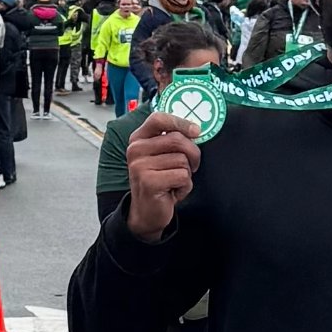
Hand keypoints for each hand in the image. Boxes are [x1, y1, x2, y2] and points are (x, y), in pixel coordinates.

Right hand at [124, 110, 200, 240]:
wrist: (146, 212)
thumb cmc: (159, 181)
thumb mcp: (162, 156)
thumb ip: (172, 140)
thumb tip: (196, 129)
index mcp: (138, 139)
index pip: (159, 119)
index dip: (180, 122)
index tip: (196, 131)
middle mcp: (135, 149)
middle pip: (177, 140)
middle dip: (192, 154)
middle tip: (190, 166)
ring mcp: (140, 166)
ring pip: (182, 160)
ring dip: (186, 173)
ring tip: (174, 182)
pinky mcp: (149, 182)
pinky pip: (182, 176)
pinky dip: (185, 186)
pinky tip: (173, 192)